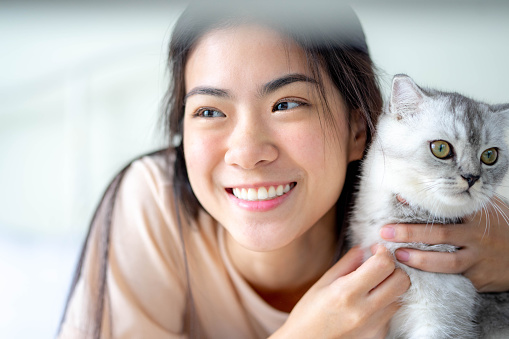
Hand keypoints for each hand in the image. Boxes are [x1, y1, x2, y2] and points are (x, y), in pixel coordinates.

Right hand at [271, 246, 409, 338]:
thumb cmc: (309, 313)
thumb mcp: (323, 283)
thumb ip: (347, 263)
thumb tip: (365, 248)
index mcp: (346, 292)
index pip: (383, 265)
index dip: (383, 252)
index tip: (375, 250)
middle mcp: (364, 310)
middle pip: (402, 280)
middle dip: (394, 267)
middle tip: (379, 265)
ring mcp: (374, 325)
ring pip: (400, 296)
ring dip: (391, 285)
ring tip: (373, 284)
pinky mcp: (379, 334)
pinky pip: (392, 311)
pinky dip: (385, 302)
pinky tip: (368, 302)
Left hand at [380, 198, 508, 291]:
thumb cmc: (502, 229)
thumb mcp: (489, 209)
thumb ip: (462, 200)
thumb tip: (423, 190)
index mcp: (475, 217)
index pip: (445, 209)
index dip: (421, 205)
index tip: (398, 201)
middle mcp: (476, 237)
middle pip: (439, 234)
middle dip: (410, 233)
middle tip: (386, 232)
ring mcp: (477, 260)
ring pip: (446, 262)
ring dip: (420, 259)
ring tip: (399, 255)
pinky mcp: (478, 279)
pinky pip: (453, 279)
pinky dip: (434, 278)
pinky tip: (414, 276)